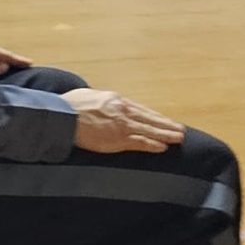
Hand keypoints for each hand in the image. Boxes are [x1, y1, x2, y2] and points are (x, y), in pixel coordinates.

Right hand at [64, 87, 183, 153]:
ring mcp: (122, 125)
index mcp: (115, 100)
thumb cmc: (69, 106)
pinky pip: (141, 142)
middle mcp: (122, 110)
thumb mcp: (88, 96)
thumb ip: (100, 101)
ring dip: (166, 134)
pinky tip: (163, 147)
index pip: (141, 109)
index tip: (164, 120)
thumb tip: (102, 103)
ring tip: (179, 138)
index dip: (154, 116)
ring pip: (150, 130)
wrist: (63, 116)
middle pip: (150, 118)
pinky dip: (154, 144)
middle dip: (166, 124)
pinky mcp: (119, 138)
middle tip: (180, 129)